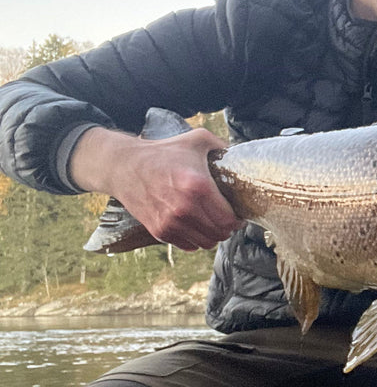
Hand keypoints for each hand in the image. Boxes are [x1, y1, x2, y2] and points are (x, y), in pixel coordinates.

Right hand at [72, 126, 243, 250]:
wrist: (124, 165)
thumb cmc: (163, 152)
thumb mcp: (197, 140)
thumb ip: (223, 146)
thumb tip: (242, 156)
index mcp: (198, 186)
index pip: (230, 219)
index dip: (238, 218)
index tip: (238, 212)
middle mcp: (185, 208)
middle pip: (221, 233)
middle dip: (228, 228)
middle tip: (227, 218)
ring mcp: (171, 222)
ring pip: (206, 243)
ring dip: (213, 235)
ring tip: (212, 223)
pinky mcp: (159, 231)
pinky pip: (189, 246)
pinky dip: (196, 239)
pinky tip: (196, 226)